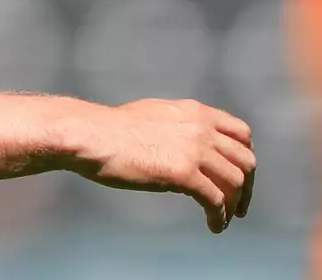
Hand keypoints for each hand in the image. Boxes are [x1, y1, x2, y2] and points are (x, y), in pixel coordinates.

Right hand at [68, 98, 256, 233]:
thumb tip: (184, 141)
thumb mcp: (154, 114)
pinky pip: (216, 200)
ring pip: (235, 182)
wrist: (92, 135)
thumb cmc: (111, 128)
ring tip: (225, 218)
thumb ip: (178, 125)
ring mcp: (194, 150)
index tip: (240, 175)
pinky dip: (220, 217)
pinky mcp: (184, 173)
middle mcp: (201, 128)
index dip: (245, 157)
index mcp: (194, 111)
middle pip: (245, 160)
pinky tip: (214, 226)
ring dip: (234, 205)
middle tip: (239, 205)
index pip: (241, 133)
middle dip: (246, 186)